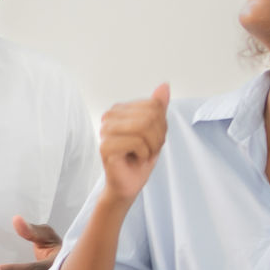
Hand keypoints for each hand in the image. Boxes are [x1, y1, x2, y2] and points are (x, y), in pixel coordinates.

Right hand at [98, 84, 171, 200]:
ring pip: (144, 127)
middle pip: (150, 115)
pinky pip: (137, 142)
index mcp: (119, 109)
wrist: (129, 184)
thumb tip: (164, 85)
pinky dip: (144, 154)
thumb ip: (158, 107)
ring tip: (144, 154)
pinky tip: (134, 159)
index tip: (152, 139)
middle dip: (157, 136)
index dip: (161, 125)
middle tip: (149, 149)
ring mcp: (104, 131)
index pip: (153, 105)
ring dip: (151, 145)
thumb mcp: (156, 129)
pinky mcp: (105, 147)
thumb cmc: (140, 157)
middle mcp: (108, 116)